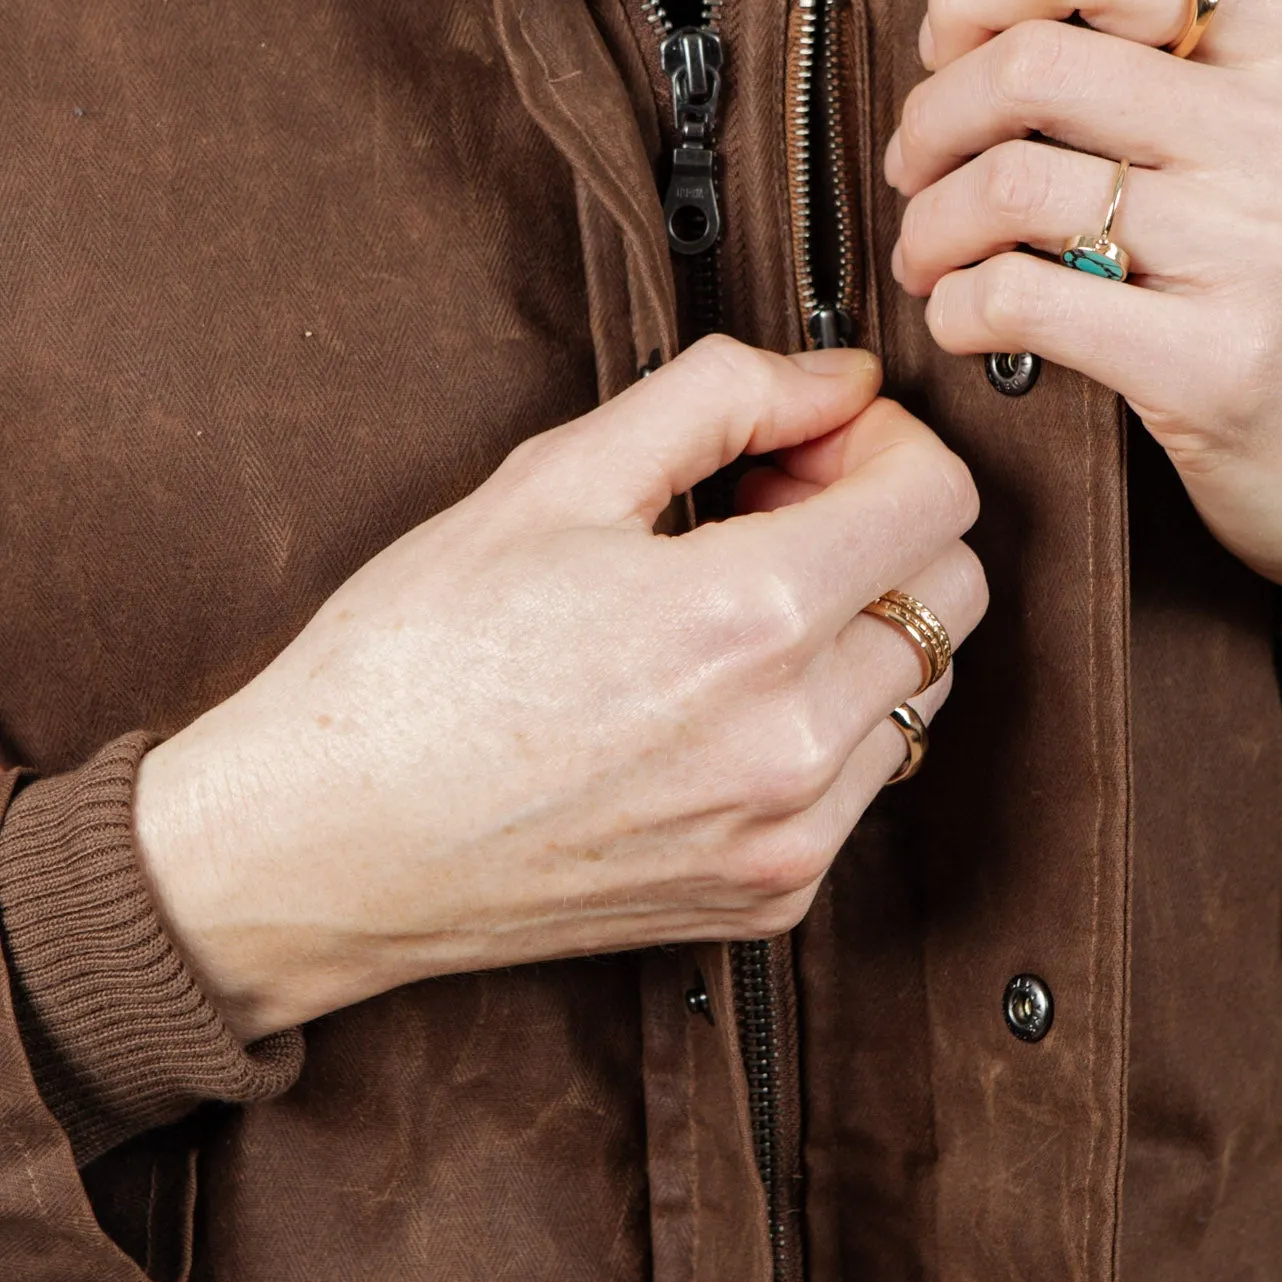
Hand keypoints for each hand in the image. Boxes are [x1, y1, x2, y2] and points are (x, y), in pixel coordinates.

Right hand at [135, 338, 984, 1040]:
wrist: (325, 842)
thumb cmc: (410, 663)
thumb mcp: (553, 477)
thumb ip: (721, 397)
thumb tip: (832, 380)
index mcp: (747, 619)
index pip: (940, 496)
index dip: (883, 440)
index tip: (812, 439)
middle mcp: (791, 741)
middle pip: (956, 590)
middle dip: (886, 521)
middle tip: (773, 504)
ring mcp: (788, 835)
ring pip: (925, 688)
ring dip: (864, 621)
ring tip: (739, 599)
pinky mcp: (768, 900)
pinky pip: (867, 780)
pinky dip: (829, 718)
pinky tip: (724, 692)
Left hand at [886, 0, 1281, 690]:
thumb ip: (1172, 65)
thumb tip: (981, 29)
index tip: (944, 43)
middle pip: (1032, 64)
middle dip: (932, 117)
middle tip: (917, 165)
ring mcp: (1264, 251)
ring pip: (1009, 184)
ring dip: (929, 223)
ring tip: (930, 253)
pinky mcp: (1214, 365)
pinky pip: (1019, 299)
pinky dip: (956, 307)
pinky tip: (966, 317)